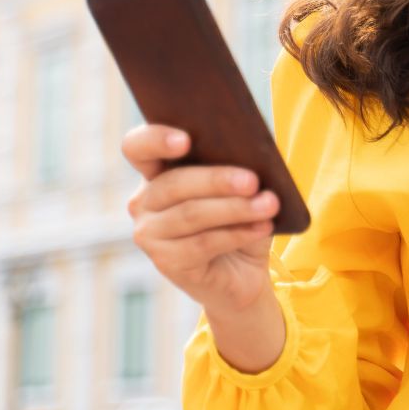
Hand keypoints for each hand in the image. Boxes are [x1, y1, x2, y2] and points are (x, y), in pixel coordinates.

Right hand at [122, 123, 278, 316]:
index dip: (156, 140)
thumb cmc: (240, 216)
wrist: (243, 270)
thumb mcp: (241, 187)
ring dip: (235, 208)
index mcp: (157, 170)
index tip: (185, 140)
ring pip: (191, 214)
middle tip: (253, 181)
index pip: (138, 147)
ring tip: (269, 204)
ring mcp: (149, 233)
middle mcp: (145, 200)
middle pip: (174, 183)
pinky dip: (237, 233)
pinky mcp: (166, 262)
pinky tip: (262, 227)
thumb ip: (238, 165)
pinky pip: (202, 244)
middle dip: (217, 180)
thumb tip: (253, 154)